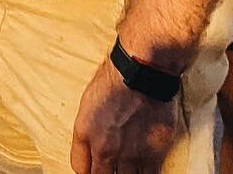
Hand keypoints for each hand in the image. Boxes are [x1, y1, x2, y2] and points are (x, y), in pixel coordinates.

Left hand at [70, 56, 179, 173]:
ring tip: (128, 165)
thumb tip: (94, 144)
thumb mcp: (90, 100)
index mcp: (85, 132)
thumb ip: (90, 127)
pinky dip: (145, 173)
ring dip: (126, 173)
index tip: (94, 167)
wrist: (144, 70)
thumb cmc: (117, 75)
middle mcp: (104, 147)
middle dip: (104, 173)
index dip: (87, 169)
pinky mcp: (153, 154)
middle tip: (110, 167)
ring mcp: (129, 153)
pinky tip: (144, 168)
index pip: (79, 168)